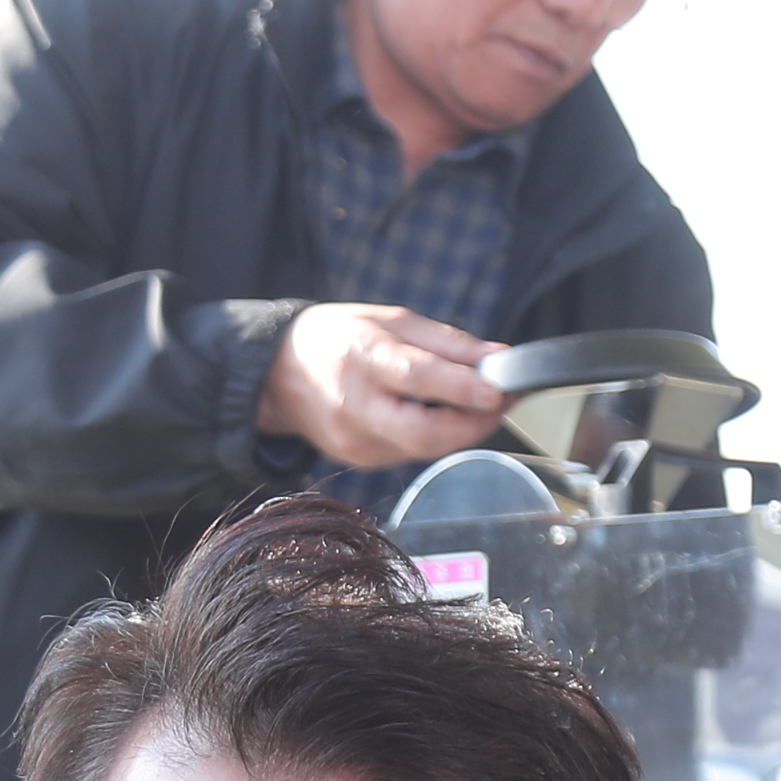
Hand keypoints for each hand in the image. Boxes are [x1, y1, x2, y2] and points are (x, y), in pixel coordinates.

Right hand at [257, 303, 508, 470]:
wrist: (279, 372)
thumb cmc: (336, 338)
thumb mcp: (391, 320)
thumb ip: (448, 343)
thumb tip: (497, 358)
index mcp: (360, 357)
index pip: (415, 378)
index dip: (460, 389)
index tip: (496, 390)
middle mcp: (353, 405)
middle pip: (422, 432)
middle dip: (471, 423)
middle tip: (500, 404)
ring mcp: (354, 440)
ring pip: (422, 449)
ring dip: (460, 431)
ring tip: (480, 405)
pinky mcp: (359, 459)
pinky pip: (410, 453)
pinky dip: (436, 438)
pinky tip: (444, 418)